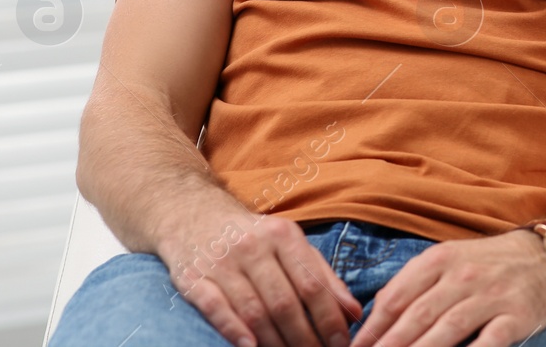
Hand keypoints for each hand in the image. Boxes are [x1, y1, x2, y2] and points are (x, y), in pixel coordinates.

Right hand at [158, 195, 360, 346]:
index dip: (329, 318)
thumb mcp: (290, 242)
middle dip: (305, 337)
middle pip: (284, 302)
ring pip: (254, 311)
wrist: (193, 213)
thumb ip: (322, 275)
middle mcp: (252, 247)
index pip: (312, 284)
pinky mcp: (192, 278)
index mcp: (282, 235)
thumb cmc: (253, 235)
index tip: (343, 342)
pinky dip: (234, 331)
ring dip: (276, 343)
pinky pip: (215, 309)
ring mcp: (221, 262)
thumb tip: (353, 310)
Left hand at [351, 230, 545, 346]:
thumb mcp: (449, 259)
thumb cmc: (488, 262)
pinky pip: (488, 342)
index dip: (373, 327)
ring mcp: (491, 296)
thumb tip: (375, 317)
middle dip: (389, 344)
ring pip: (447, 329)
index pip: (397, 296)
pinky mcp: (515, 316)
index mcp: (441, 259)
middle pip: (417, 315)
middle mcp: (464, 275)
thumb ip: (414, 283)